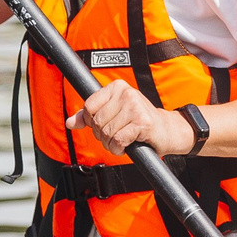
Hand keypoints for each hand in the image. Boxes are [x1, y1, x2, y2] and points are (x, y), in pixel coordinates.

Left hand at [66, 82, 192, 158]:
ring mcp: (135, 107)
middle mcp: (126, 93)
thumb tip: (70, 122)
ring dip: (111, 144)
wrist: (167, 130)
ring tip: (122, 141)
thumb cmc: (139, 122)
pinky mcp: (142, 122)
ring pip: (106, 133)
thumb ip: (90, 116)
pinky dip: (118, 148)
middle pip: (97, 122)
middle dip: (102, 135)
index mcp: (117, 87)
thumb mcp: (113, 114)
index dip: (91, 122)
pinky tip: (126, 146)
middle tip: (115, 136)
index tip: (103, 126)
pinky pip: (117, 140)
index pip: (89, 106)